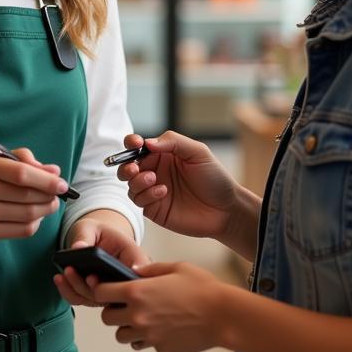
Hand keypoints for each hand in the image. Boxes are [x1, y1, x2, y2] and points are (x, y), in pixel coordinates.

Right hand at [0, 148, 66, 240]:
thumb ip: (24, 160)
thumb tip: (55, 172)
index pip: (22, 174)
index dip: (47, 180)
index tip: (62, 183)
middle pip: (28, 197)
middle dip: (50, 196)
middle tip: (57, 194)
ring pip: (28, 215)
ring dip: (46, 210)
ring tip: (48, 204)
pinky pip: (21, 231)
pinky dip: (35, 223)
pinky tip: (34, 216)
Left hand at [53, 216, 149, 308]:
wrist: (93, 238)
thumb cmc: (97, 232)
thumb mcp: (91, 227)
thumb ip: (86, 235)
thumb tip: (78, 247)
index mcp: (133, 257)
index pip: (137, 275)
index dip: (121, 282)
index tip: (95, 277)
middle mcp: (126, 277)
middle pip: (116, 293)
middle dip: (91, 287)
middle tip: (71, 271)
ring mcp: (114, 291)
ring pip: (99, 300)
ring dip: (78, 290)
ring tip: (63, 274)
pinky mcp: (99, 297)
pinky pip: (85, 301)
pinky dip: (70, 293)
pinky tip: (60, 280)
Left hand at [94, 261, 225, 351]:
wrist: (223, 315)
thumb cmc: (201, 288)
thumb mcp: (174, 267)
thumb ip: (149, 269)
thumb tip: (132, 271)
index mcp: (137, 292)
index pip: (100, 293)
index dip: (100, 289)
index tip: (105, 287)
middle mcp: (138, 316)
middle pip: (106, 318)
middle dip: (113, 310)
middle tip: (126, 304)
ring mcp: (148, 336)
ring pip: (122, 336)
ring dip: (127, 327)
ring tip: (144, 317)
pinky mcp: (160, 349)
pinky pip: (144, 345)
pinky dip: (148, 338)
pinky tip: (163, 327)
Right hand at [117, 131, 240, 240]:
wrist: (226, 209)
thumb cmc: (215, 178)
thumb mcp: (198, 152)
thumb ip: (173, 142)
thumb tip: (147, 142)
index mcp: (163, 155)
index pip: (139, 146)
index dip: (131, 143)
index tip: (134, 143)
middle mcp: (155, 171)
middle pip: (127, 166)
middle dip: (125, 165)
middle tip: (135, 168)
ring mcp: (153, 191)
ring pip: (130, 184)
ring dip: (137, 180)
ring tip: (154, 179)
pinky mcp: (154, 209)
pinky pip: (139, 200)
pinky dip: (147, 194)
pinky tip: (163, 192)